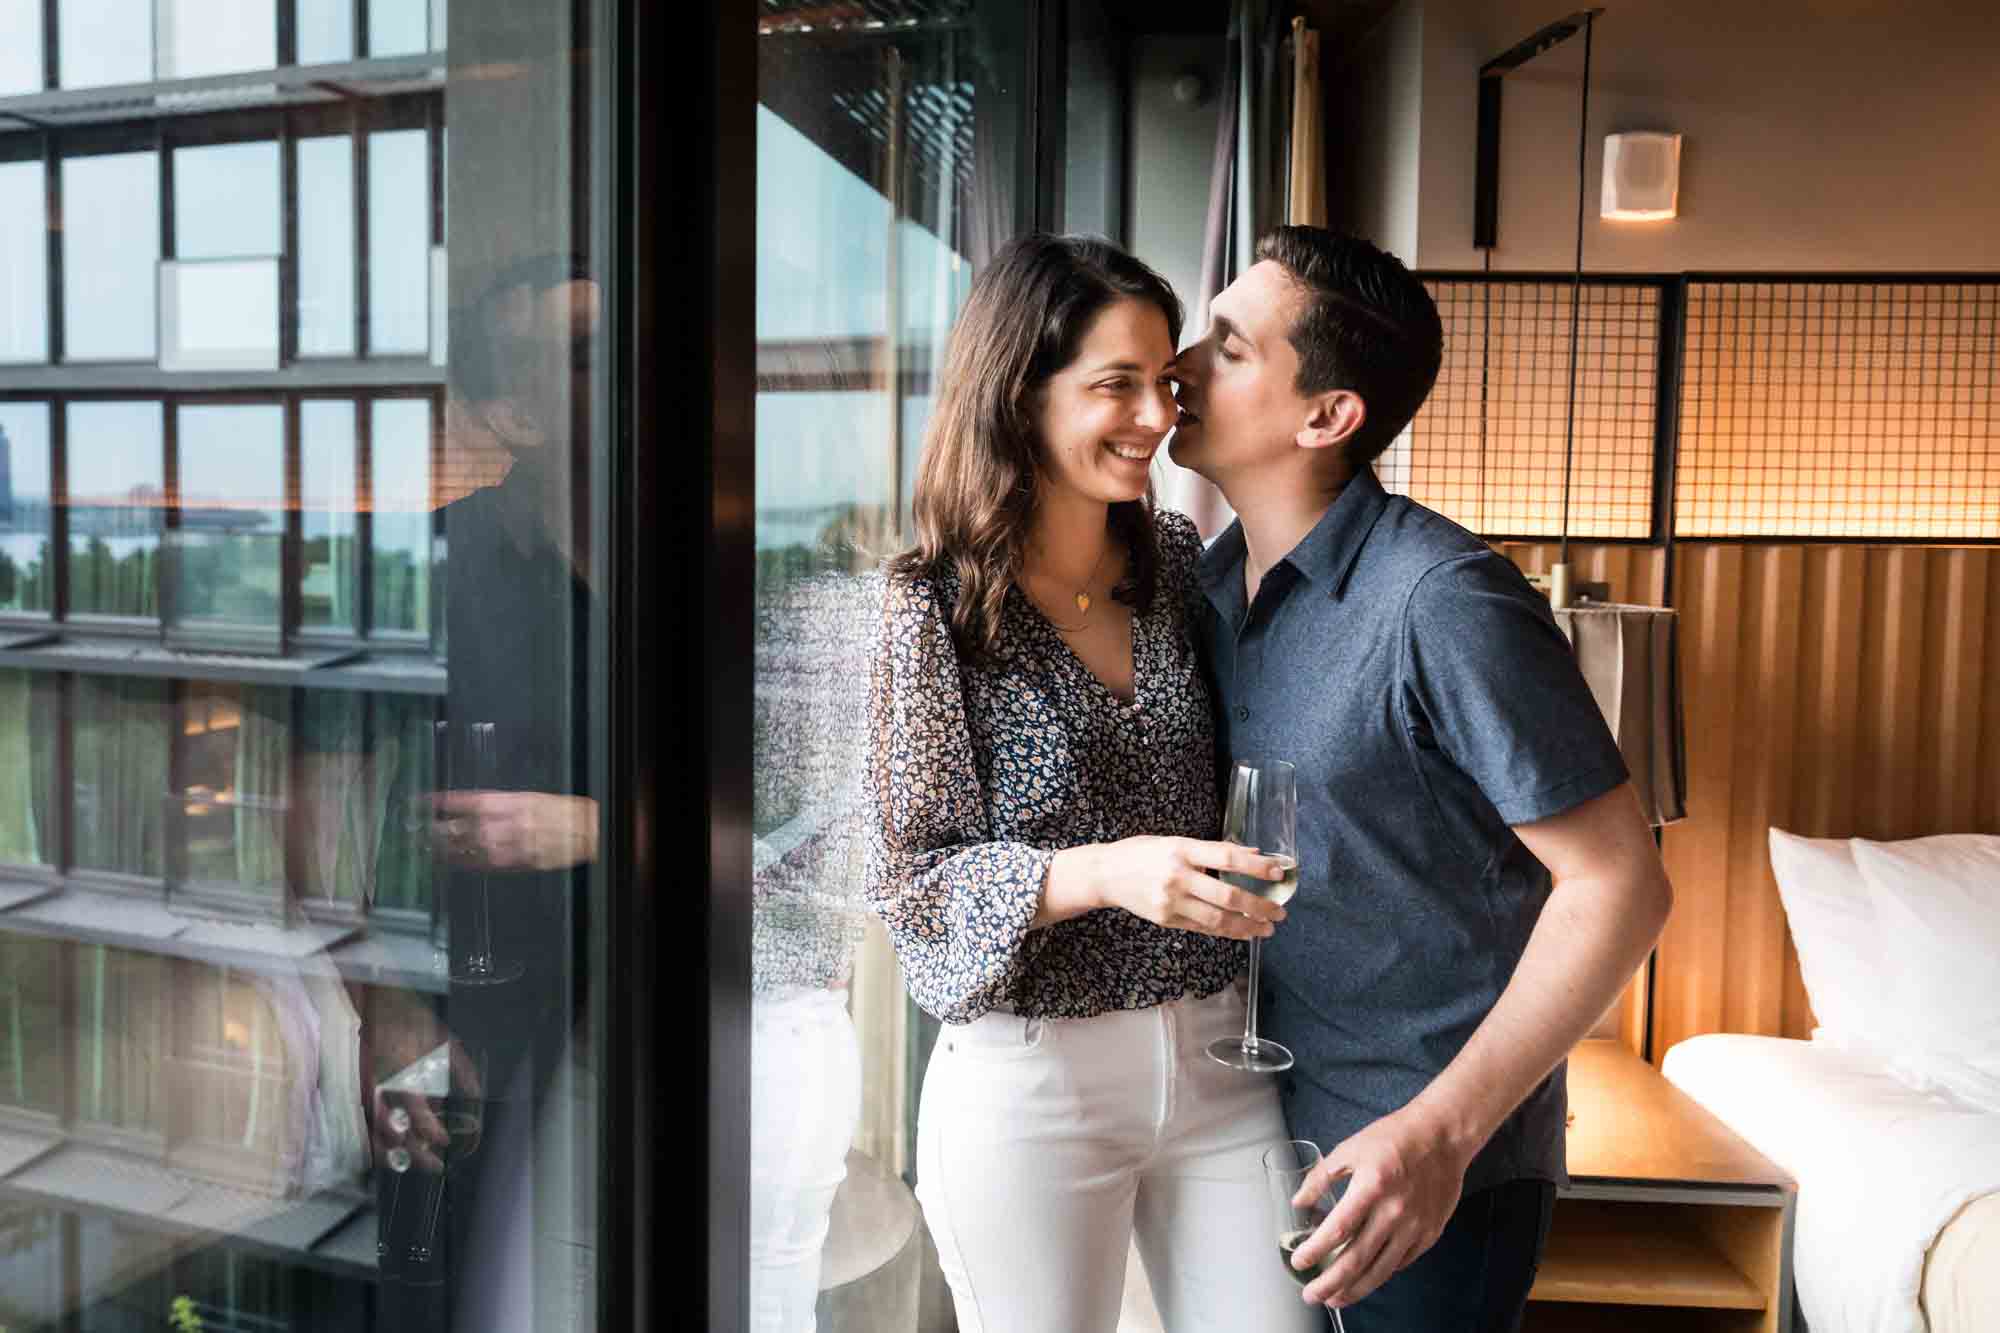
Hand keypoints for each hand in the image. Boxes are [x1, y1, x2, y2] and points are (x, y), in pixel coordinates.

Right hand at [362, 996, 484, 1173]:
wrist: (378, 1003)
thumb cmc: (415, 1021)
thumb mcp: (447, 1043)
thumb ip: (462, 1073)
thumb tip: (475, 1098)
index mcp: (405, 1073)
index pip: (417, 1115)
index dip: (432, 1133)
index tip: (444, 1142)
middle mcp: (381, 1087)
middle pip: (393, 1134)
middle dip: (414, 1155)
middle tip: (434, 1165)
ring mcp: (363, 1091)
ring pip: (372, 1135)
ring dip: (392, 1154)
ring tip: (411, 1162)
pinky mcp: (354, 1092)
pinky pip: (361, 1126)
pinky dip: (375, 1142)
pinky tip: (390, 1149)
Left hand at [429, 791, 599, 870]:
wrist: (584, 833)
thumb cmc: (561, 813)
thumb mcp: (528, 798)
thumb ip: (498, 805)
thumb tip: (469, 808)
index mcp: (507, 802)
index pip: (464, 801)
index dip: (440, 803)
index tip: (421, 802)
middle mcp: (502, 824)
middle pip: (458, 827)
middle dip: (433, 829)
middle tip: (414, 829)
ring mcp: (505, 846)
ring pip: (464, 848)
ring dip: (441, 848)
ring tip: (423, 847)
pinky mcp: (511, 864)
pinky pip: (478, 865)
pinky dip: (459, 864)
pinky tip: (446, 864)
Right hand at [1047, 836, 1287, 938]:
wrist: (1105, 874)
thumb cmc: (1142, 852)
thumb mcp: (1175, 841)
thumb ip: (1212, 849)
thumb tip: (1251, 855)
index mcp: (1182, 849)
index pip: (1228, 858)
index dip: (1256, 867)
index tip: (1279, 873)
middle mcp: (1177, 876)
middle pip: (1228, 896)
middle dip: (1259, 906)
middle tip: (1279, 912)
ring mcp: (1171, 901)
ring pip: (1218, 919)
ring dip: (1247, 926)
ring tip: (1267, 929)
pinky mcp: (1167, 919)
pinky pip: (1203, 928)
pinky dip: (1226, 931)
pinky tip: (1242, 932)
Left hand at [1289, 1106, 1474, 1308]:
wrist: (1442, 1136)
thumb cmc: (1395, 1138)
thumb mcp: (1350, 1148)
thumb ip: (1321, 1177)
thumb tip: (1300, 1201)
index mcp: (1372, 1186)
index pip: (1337, 1229)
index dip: (1315, 1250)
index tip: (1299, 1261)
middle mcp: (1394, 1211)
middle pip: (1357, 1258)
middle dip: (1330, 1282)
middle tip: (1312, 1294)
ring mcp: (1415, 1226)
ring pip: (1380, 1269)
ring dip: (1354, 1289)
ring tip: (1335, 1298)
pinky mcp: (1429, 1234)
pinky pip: (1400, 1263)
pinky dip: (1380, 1274)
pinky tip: (1365, 1279)